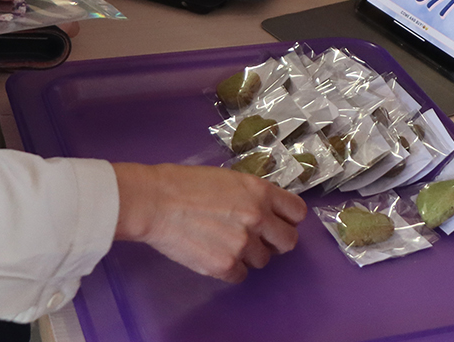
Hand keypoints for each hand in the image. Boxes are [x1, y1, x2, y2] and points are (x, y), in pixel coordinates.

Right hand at [112, 161, 306, 282]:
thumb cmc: (185, 184)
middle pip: (288, 241)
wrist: (156, 202)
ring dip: (249, 255)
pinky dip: (231, 269)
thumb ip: (253, 195)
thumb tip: (265, 210)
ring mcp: (243, 244)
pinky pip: (241, 275)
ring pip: (263, 260)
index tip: (279, 222)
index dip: (288, 219)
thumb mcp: (229, 179)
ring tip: (225, 243)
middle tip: (259, 239)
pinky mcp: (226, 266)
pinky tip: (215, 254)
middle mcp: (258, 218)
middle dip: (276, 242)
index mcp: (260, 192)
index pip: (297, 212)